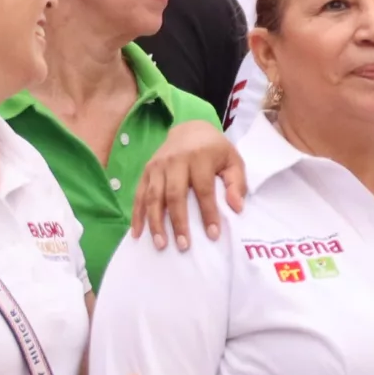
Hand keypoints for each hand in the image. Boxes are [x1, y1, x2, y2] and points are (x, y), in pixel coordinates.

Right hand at [131, 120, 245, 248]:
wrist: (189, 129)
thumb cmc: (215, 149)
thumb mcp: (233, 160)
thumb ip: (236, 183)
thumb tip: (236, 207)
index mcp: (200, 157)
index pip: (204, 190)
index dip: (208, 213)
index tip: (213, 234)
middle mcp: (175, 161)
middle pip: (174, 195)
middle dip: (178, 222)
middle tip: (183, 245)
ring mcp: (157, 166)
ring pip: (153, 197)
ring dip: (155, 223)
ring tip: (161, 244)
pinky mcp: (145, 171)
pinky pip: (138, 195)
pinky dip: (137, 215)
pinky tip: (138, 233)